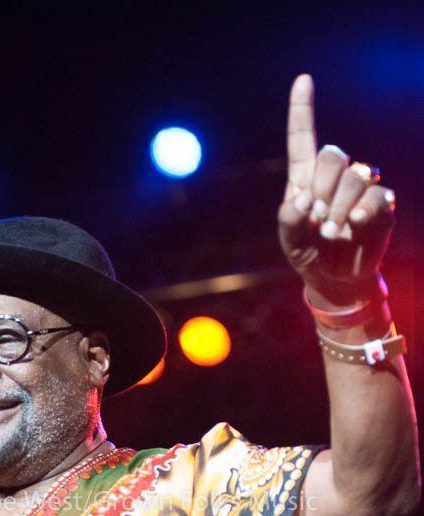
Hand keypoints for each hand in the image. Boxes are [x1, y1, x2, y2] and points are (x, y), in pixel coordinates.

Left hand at [278, 74, 395, 306]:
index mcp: (305, 179)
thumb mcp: (289, 241)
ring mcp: (361, 190)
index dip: (302, 111)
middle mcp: (335, 178)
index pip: (303, 140)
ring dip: (341, 206)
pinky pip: (377, 197)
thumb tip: (306, 199)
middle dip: (323, 187)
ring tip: (331, 230)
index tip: (303, 80)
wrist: (334, 279)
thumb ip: (289, 219)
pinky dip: (363, 212)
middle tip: (318, 217)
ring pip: (358, 175)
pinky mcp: (381, 206)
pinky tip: (355, 226)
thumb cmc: (308, 254)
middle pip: (334, 156)